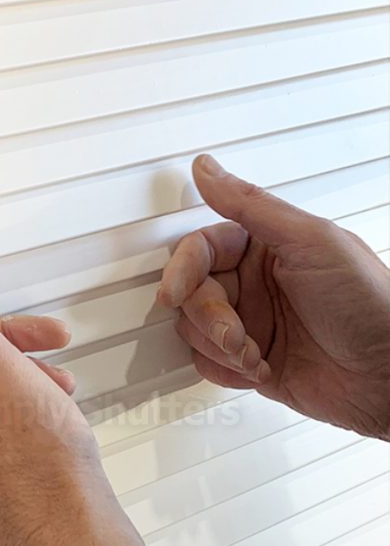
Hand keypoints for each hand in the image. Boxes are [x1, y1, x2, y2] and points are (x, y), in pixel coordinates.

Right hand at [159, 155, 389, 439]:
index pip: (202, 248)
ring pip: (195, 330)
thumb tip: (207, 170)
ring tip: (253, 352)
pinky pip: (209, 364)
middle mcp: (255, 284)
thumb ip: (251, 205)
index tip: (176, 290)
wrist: (389, 375)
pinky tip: (257, 367)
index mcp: (267, 246)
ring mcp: (252, 324)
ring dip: (220, 346)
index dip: (183, 268)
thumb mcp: (311, 241)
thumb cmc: (370, 305)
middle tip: (233, 331)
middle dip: (209, 317)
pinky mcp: (250, 362)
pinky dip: (226, 370)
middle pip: (193, 292)